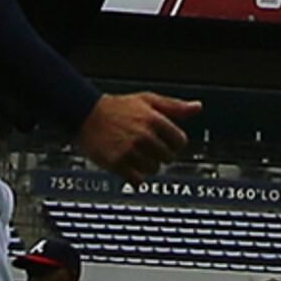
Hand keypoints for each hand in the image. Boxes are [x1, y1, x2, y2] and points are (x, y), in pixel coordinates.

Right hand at [74, 90, 199, 182]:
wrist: (83, 112)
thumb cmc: (116, 107)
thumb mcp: (146, 100)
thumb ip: (174, 106)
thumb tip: (197, 107)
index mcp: (154, 120)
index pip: (180, 142)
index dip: (173, 142)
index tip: (162, 141)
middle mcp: (143, 136)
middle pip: (168, 158)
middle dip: (159, 154)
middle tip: (144, 146)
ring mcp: (130, 150)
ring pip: (154, 170)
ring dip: (146, 165)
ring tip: (133, 154)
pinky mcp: (116, 163)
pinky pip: (138, 180)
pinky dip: (134, 177)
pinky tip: (126, 165)